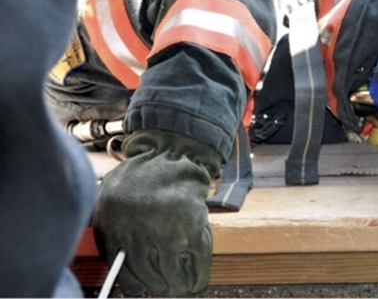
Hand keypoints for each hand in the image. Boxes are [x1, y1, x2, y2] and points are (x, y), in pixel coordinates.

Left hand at [92, 130, 221, 295]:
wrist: (171, 157)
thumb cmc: (140, 180)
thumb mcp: (111, 203)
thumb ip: (112, 232)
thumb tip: (119, 269)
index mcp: (113, 229)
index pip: (123, 272)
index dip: (135, 285)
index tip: (142, 289)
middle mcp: (138, 236)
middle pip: (146, 278)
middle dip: (157, 286)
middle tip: (164, 288)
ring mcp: (167, 235)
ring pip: (170, 276)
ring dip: (177, 286)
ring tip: (180, 287)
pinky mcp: (192, 231)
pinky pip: (197, 265)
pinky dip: (199, 278)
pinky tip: (197, 283)